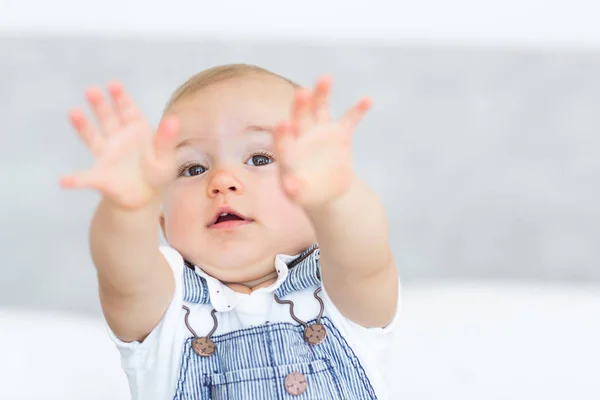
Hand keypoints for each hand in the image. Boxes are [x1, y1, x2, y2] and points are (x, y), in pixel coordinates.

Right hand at [60, 83, 178, 209]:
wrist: (146, 196)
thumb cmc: (157, 172)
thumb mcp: (166, 157)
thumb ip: (166, 140)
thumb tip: (174, 119)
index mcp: (137, 131)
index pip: (128, 110)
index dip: (121, 97)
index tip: (114, 85)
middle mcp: (118, 138)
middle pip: (108, 118)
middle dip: (100, 105)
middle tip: (91, 90)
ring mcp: (107, 154)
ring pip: (93, 138)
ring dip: (83, 126)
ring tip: (74, 113)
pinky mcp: (100, 176)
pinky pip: (85, 178)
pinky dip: (74, 180)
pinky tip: (64, 181)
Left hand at [273, 76, 370, 207]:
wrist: (326, 189)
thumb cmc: (306, 192)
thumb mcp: (299, 195)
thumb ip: (293, 189)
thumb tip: (289, 187)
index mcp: (288, 150)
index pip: (283, 139)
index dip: (283, 132)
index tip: (283, 124)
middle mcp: (302, 135)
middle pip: (300, 116)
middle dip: (300, 104)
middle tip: (302, 92)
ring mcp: (321, 132)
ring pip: (320, 109)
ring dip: (322, 94)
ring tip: (325, 78)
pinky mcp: (340, 134)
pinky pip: (349, 120)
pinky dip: (358, 110)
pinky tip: (368, 100)